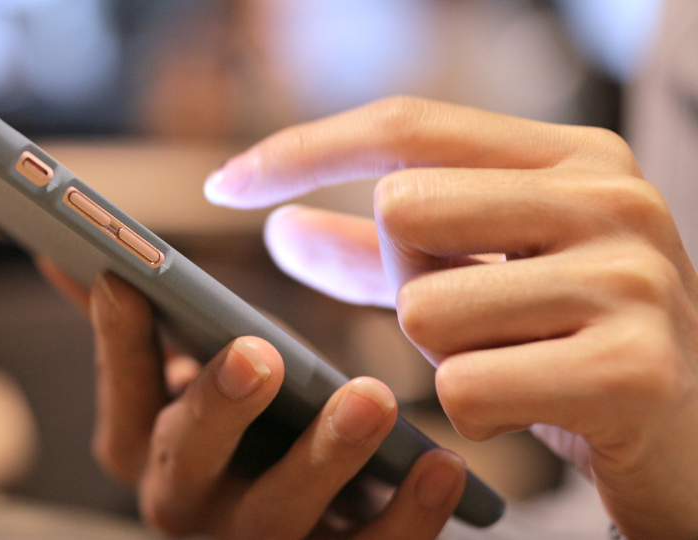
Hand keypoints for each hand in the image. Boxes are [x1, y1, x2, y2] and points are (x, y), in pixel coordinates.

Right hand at [37, 260, 465, 538]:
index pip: (121, 390)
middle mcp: (185, 505)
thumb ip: (136, 333)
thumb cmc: (236, 441)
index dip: (119, 342)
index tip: (125, 281)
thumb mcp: (178, 389)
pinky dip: (406, 517)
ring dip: (324, 460)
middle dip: (217, 406)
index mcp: (143, 447)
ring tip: (370, 399)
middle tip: (257, 352)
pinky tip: (441, 467)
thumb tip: (62, 256)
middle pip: (186, 461)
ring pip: (277, 518)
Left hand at [204, 96, 697, 538]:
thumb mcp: (476, 279)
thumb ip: (377, 252)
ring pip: (425, 311)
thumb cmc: (565, 350)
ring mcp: (633, 282)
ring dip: (441, 360)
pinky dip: (473, 418)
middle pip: (403, 209)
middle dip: (403, 282)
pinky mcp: (633, 372)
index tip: (224, 184)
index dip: (305, 149)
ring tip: (515, 366)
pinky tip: (530, 412)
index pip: (407, 125)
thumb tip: (276, 227)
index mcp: (576, 156)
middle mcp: (615, 199)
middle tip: (472, 321)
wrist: (693, 445)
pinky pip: (464, 391)